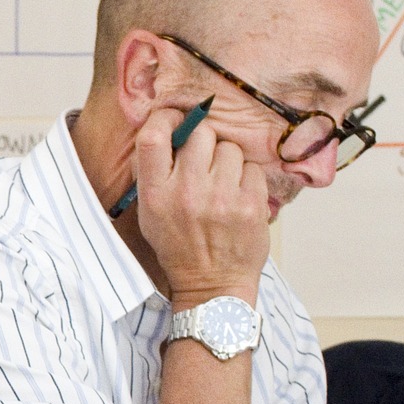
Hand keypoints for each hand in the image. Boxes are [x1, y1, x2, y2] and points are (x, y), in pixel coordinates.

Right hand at [132, 106, 269, 308]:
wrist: (212, 285)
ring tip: (222, 184)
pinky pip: (252, 167)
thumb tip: (169, 128)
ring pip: (230, 148)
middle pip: (200, 133)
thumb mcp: (150, 214)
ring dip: (226, 161)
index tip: (175, 120)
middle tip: (203, 161)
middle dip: (203, 141)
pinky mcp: (251, 204)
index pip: (153, 136)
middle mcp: (187, 193)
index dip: (166, 118)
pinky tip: (238, 196)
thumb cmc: (179, 246)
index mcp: (155, 194)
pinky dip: (247, 178)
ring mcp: (221, 198)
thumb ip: (154, 174)